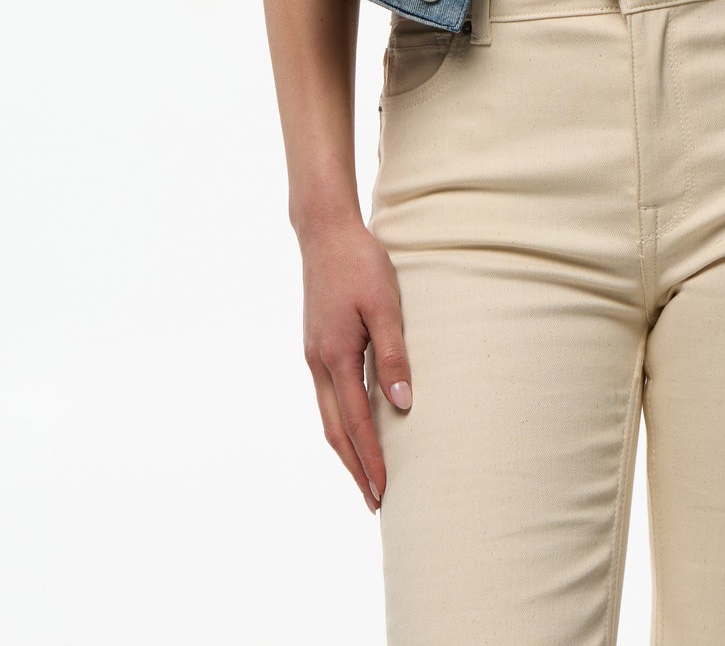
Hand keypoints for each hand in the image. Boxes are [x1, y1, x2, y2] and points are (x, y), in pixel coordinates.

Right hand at [298, 219, 413, 513]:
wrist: (324, 232)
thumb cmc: (360, 264)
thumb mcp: (385, 305)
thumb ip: (393, 353)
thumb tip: (402, 403)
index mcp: (335, 356)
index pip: (355, 423)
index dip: (371, 460)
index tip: (384, 492)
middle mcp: (319, 362)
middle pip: (334, 430)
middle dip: (355, 467)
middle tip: (375, 501)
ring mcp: (314, 354)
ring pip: (328, 415)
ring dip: (346, 448)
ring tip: (366, 474)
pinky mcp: (317, 345)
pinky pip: (328, 395)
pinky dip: (340, 421)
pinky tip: (354, 427)